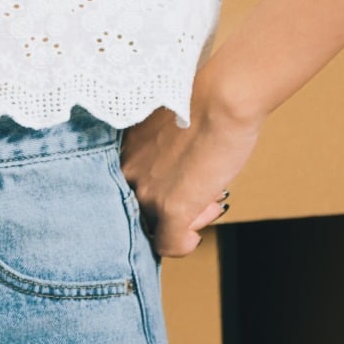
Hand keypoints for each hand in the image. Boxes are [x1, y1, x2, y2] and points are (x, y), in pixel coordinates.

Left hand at [118, 89, 264, 257]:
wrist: (221, 98)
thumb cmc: (201, 103)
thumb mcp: (164, 131)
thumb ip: (158, 156)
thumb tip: (176, 180)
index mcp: (122, 151)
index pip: (128, 188)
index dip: (158, 191)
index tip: (182, 184)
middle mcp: (126, 172)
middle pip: (142, 209)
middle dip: (173, 206)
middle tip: (201, 196)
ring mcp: (147, 193)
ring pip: (158, 226)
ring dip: (185, 220)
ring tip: (209, 200)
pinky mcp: (171, 208)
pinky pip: (170, 245)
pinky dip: (184, 245)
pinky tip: (195, 235)